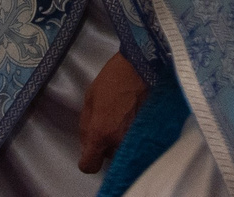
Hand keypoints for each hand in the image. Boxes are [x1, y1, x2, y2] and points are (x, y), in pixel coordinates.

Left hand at [77, 53, 148, 174]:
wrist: (141, 67)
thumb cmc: (113, 79)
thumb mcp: (89, 99)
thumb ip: (85, 126)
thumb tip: (87, 144)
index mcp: (100, 133)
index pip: (90, 166)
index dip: (88, 160)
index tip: (90, 152)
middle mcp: (118, 142)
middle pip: (108, 158)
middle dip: (105, 146)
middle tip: (108, 125)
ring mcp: (135, 139)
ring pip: (122, 151)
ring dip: (120, 141)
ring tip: (122, 120)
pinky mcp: (148, 134)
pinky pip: (136, 143)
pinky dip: (133, 136)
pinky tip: (132, 119)